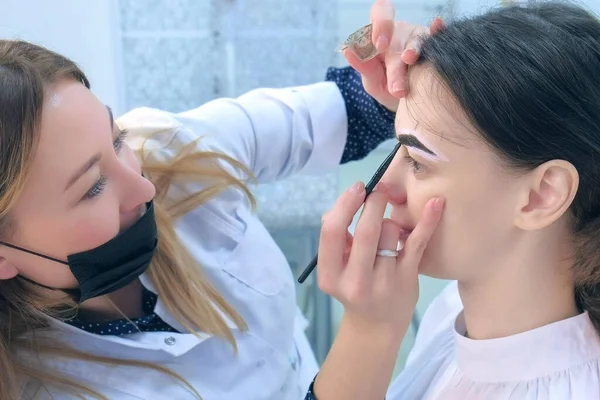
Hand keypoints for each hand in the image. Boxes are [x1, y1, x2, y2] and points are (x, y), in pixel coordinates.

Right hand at [317, 181, 444, 332]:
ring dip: (390, 221)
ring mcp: (384, 281)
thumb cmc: (353, 286)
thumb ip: (336, 236)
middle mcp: (356, 281)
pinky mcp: (408, 278)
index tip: (358, 188)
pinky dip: (427, 221)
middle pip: (366, 230)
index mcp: (330, 275)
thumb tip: (350, 200)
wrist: (376, 325)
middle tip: (379, 189)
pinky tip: (436, 203)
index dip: (345, 205)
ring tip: (389, 231)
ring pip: (390, 232)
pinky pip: (418, 243)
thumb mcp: (335, 268)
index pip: (332, 232)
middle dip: (374, 202)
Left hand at [344, 0, 444, 110]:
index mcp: (379, 35)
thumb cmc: (386, 87)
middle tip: (396, 86)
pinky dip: (437, 32)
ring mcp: (417, 37)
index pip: (379, 15)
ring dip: (412, 50)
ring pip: (415, 40)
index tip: (379, 45)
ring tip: (409, 60)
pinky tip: (437, 26)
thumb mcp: (372, 82)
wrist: (406, 103)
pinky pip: (436, 37)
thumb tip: (348, 50)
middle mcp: (399, 31)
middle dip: (395, 63)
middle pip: (397, 37)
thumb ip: (364, 67)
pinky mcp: (434, 46)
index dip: (381, 25)